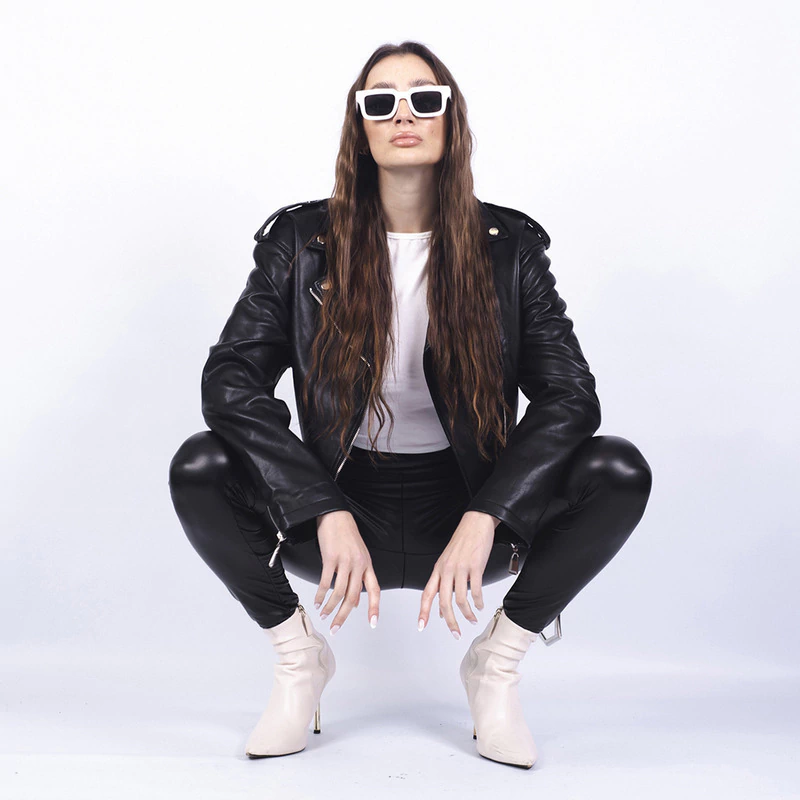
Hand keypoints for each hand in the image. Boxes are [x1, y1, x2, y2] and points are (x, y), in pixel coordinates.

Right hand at [314, 510, 380, 634]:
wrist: (335, 514)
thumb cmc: (346, 533)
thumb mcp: (359, 553)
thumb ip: (359, 573)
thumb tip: (356, 597)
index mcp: (367, 564)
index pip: (375, 590)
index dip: (374, 608)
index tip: (373, 623)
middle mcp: (359, 564)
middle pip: (353, 597)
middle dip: (344, 615)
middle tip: (336, 627)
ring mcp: (345, 561)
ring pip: (339, 593)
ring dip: (330, 607)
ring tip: (324, 615)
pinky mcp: (330, 558)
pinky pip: (325, 582)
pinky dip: (320, 595)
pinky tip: (317, 601)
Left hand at [418, 511, 499, 638]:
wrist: (476, 523)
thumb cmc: (463, 541)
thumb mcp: (448, 561)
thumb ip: (444, 582)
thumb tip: (443, 606)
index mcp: (438, 569)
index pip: (427, 594)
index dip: (423, 611)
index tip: (421, 626)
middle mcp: (447, 570)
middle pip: (444, 602)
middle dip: (450, 622)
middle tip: (456, 633)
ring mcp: (460, 568)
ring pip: (461, 599)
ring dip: (467, 614)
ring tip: (472, 619)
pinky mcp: (475, 566)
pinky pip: (475, 590)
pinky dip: (478, 602)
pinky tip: (480, 605)